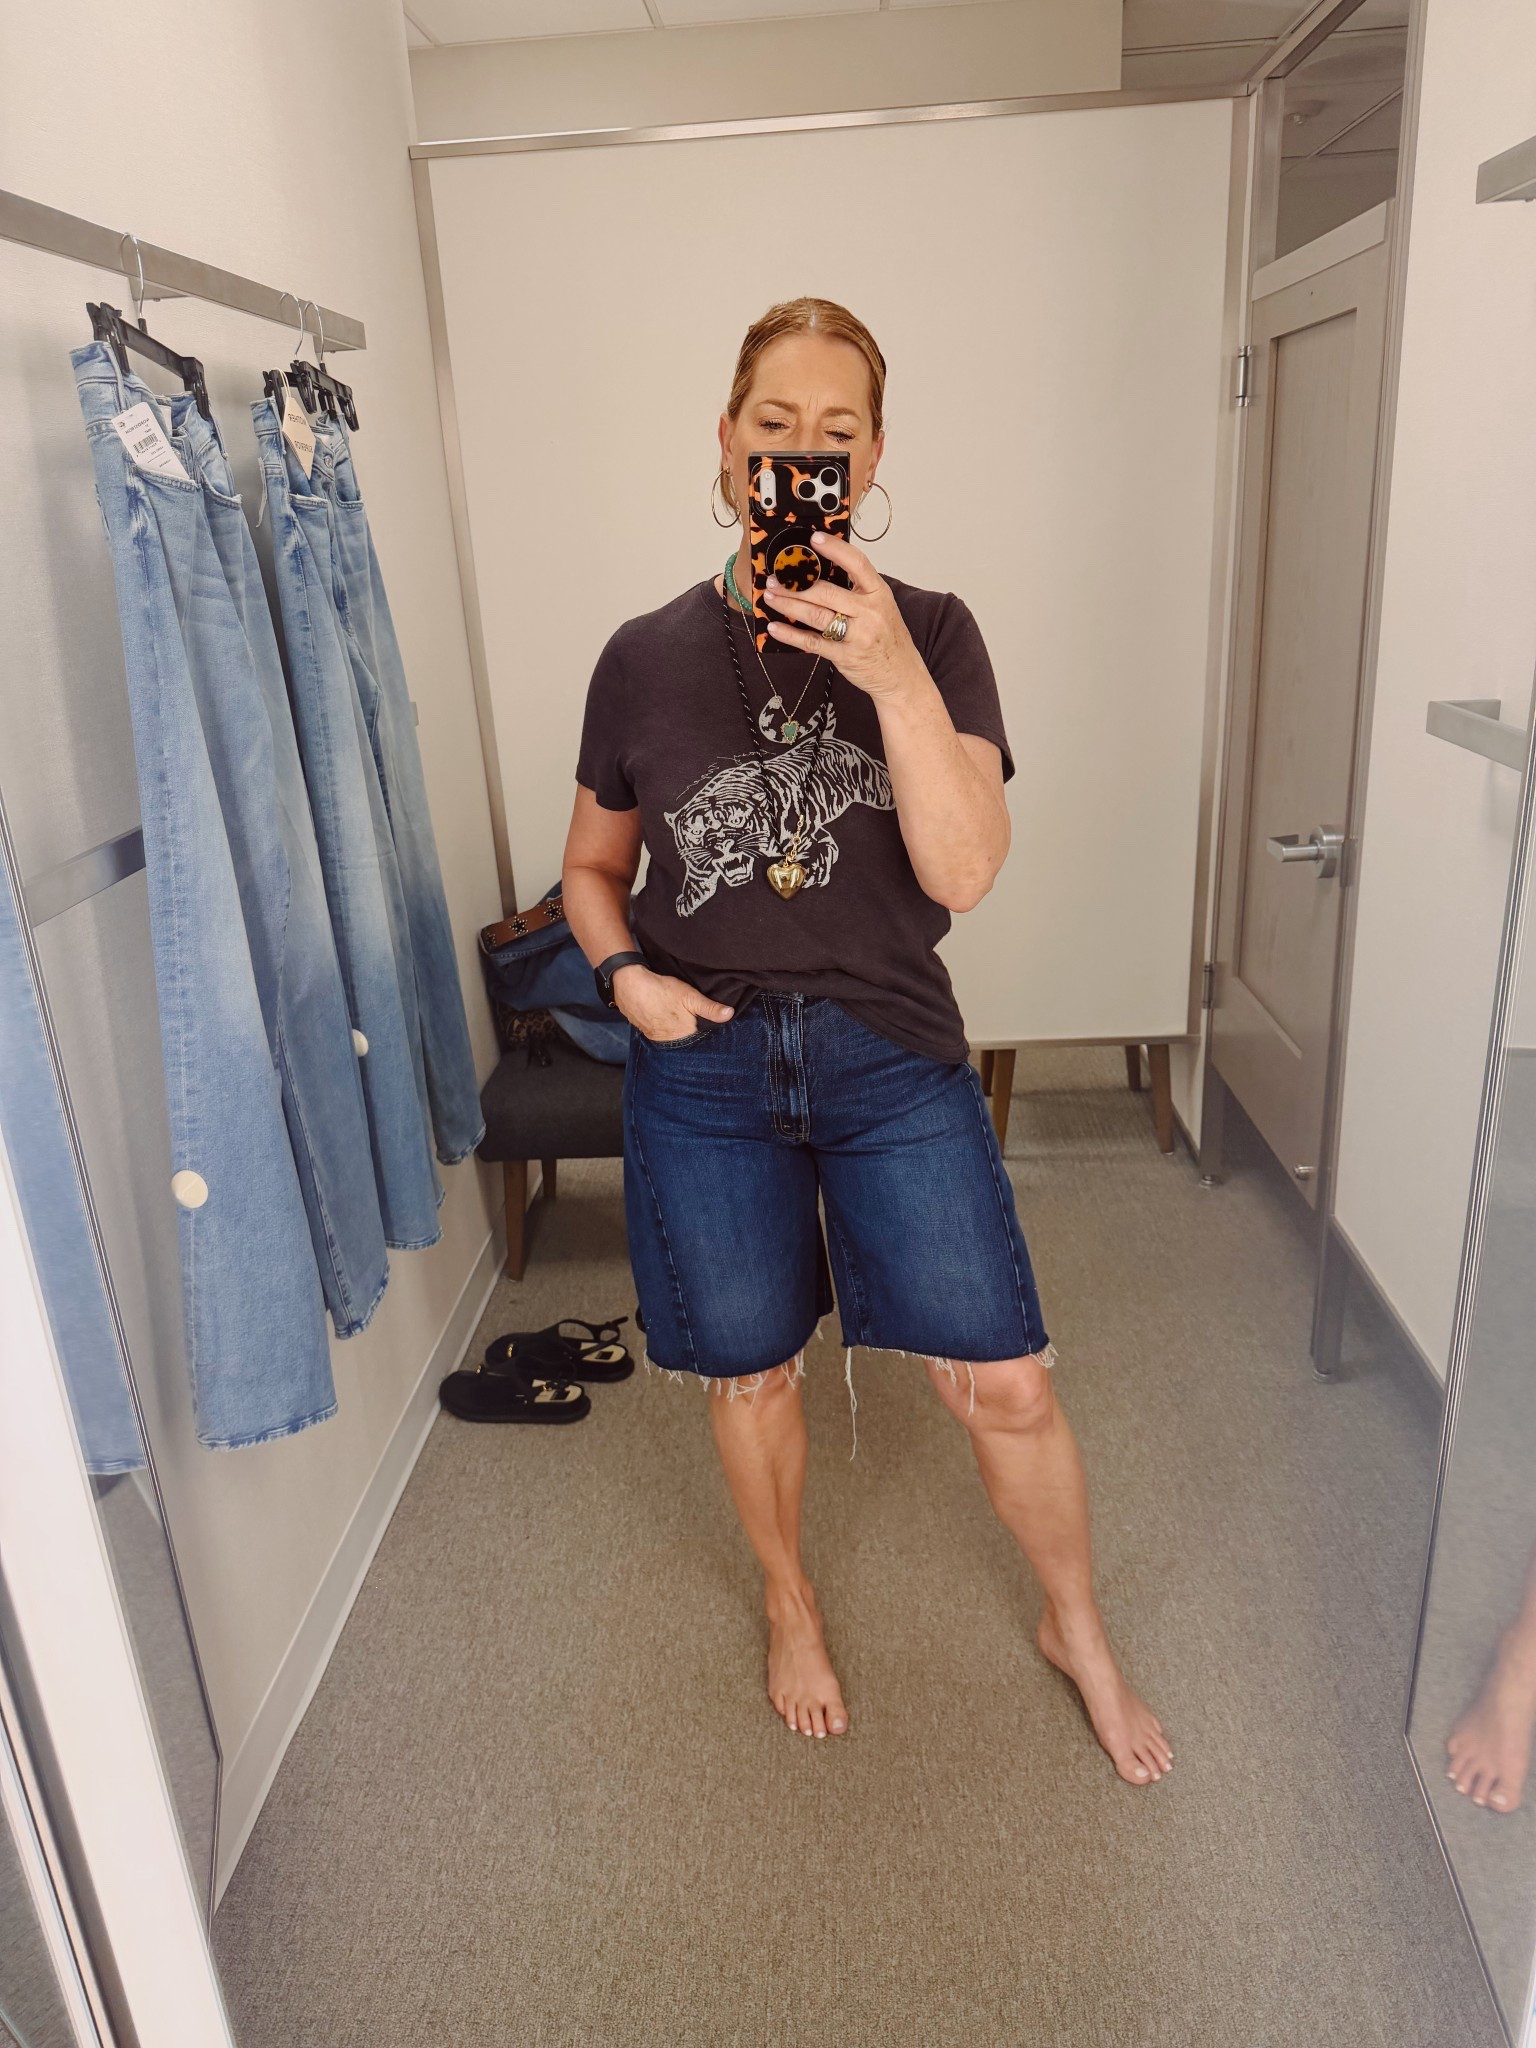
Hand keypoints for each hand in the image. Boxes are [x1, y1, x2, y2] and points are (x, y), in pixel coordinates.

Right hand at [613, 966, 732, 1042]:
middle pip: (688, 1039)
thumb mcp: (689, 996)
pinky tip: (667, 1016)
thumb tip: (729, 1015)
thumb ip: (709, 1008)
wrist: (629, 985)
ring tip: (679, 1016)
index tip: (708, 1022)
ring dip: (678, 1029)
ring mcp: (657, 1037)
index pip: (701, 1038)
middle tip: (691, 1015)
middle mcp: (670, 1041)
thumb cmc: (660, 990)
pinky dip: (666, 1027)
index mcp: (684, 1035)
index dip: (705, 1029)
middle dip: (692, 1030)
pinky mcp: (647, 1032)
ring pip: (675, 1037)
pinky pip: (662, 1033)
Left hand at [763, 529, 920, 701]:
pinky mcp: (844, 656)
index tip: (814, 540)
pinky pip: (812, 642)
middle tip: (776, 578)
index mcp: (879, 593)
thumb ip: (857, 590)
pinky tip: (775, 627)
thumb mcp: (882, 606)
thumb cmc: (888, 638)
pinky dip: (790, 634)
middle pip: (826, 592)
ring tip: (771, 596)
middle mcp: (869, 612)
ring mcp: (857, 635)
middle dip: (795, 584)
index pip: (857, 563)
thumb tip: (821, 572)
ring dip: (788, 604)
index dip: (835, 549)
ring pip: (815, 615)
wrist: (901, 674)